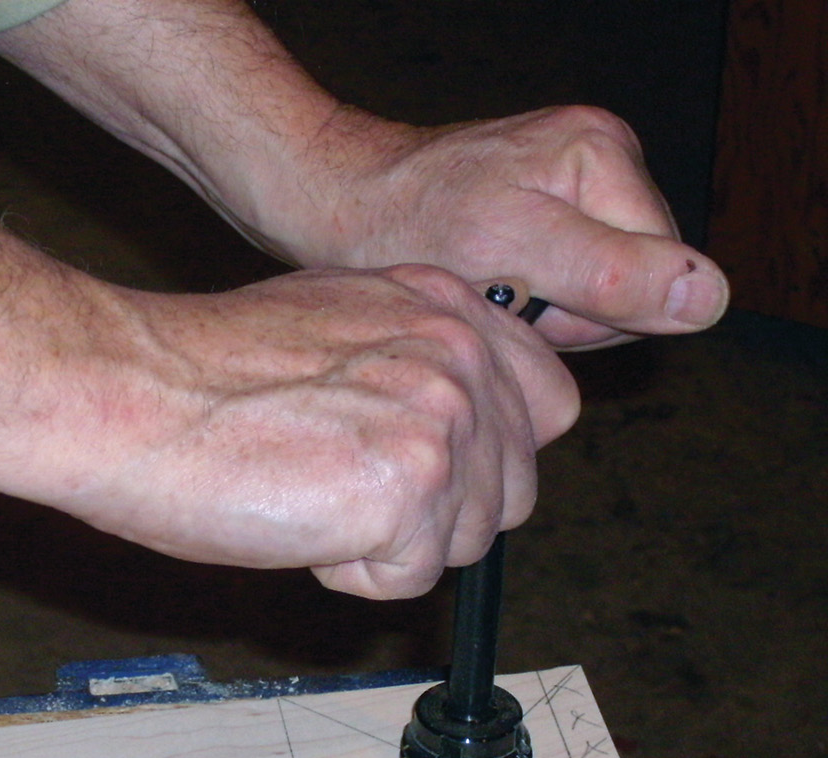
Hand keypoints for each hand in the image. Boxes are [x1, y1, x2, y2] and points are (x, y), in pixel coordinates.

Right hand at [68, 263, 579, 597]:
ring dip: (386, 545)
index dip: (486, 461)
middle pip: (511, 492)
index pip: (545, 406)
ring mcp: (443, 416)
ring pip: (463, 543)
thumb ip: (408, 369)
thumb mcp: (332, 330)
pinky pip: (408, 578)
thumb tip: (442, 443)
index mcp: (445, 305)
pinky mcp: (410, 485)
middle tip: (336, 489)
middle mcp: (460, 352)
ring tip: (303, 494)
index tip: (422, 475)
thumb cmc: (196, 371)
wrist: (125, 390)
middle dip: (433, 516)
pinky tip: (292, 520)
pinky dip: (348, 573)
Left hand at [264, 105, 728, 348]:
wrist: (338, 207)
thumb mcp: (505, 252)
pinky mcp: (543, 219)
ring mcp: (574, 191)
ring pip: (595, 300)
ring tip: (482, 287)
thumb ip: (607, 274)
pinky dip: (521, 305)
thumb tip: (706, 296)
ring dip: (538, 315)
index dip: (592, 313)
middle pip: (631, 290)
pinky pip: (562, 291)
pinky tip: (481, 286)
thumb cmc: (404, 226)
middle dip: (562, 314)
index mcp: (604, 155)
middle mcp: (601, 164)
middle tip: (494, 295)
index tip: (522, 298)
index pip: (660, 276)